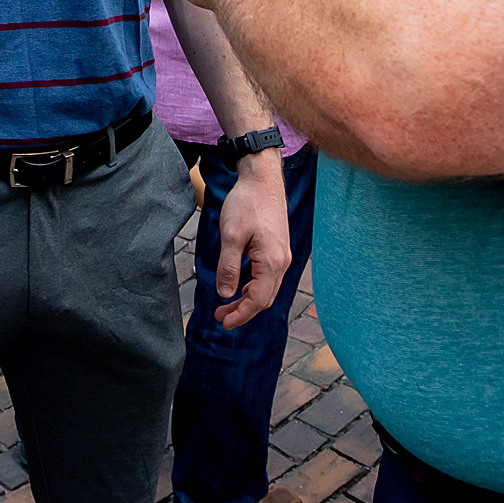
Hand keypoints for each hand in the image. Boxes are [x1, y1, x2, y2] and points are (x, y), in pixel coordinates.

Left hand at [213, 149, 292, 327]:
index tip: (224, 323)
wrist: (262, 180)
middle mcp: (282, 262)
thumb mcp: (231, 236)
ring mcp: (282, 255)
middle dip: (243, 311)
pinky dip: (253, 287)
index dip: (241, 315)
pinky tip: (239, 286)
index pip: (257, 300)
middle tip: (221, 316)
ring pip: (267, 288)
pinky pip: (268, 277)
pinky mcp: (278, 249)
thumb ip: (228, 267)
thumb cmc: (247, 203)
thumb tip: (226, 294)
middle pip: (264, 298)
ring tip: (226, 305)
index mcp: (272, 262)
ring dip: (247, 299)